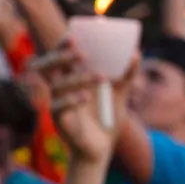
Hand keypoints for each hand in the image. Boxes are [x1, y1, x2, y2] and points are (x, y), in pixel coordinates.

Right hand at [32, 41, 127, 165]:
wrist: (103, 150)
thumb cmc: (106, 119)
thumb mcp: (120, 95)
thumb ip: (126, 75)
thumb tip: (136, 54)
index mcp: (71, 78)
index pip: (60, 56)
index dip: (63, 44)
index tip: (74, 33)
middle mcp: (60, 89)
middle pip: (48, 66)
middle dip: (60, 56)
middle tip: (81, 51)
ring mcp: (57, 104)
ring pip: (56, 85)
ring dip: (78, 77)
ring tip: (100, 77)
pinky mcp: (59, 121)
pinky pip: (58, 107)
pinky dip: (71, 99)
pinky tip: (86, 97)